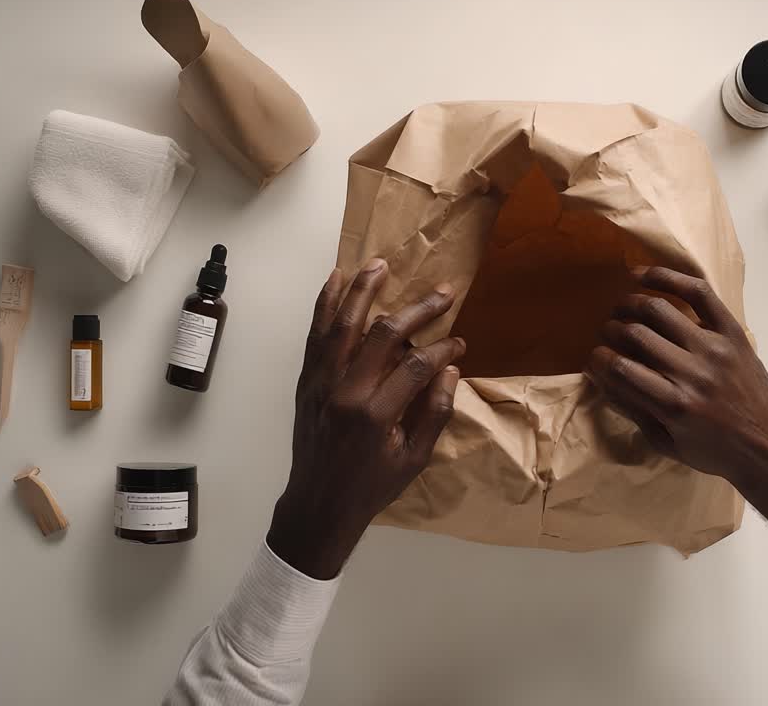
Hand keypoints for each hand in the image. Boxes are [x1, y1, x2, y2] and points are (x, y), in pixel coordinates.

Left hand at [267, 259, 465, 578]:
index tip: (459, 343)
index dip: (443, 348)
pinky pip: (315, 334)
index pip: (416, 365)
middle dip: (416, 310)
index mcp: (377, 415)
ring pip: (342, 324)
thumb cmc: (372, 486)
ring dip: (362, 290)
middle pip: (383, 334)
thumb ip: (435, 413)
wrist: (319, 504)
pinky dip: (324, 305)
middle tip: (442, 292)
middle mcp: (346, 391)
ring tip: (380, 264)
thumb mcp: (415, 460)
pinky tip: (336, 281)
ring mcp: (321, 382)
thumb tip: (449, 369)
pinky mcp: (307, 380)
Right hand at [585, 266, 767, 545]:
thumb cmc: (712, 451)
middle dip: (611, 331)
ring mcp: (714, 347)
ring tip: (623, 309)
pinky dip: (668, 277)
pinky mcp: (731, 332)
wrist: (766, 445)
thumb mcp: (666, 443)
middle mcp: (692, 372)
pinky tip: (643, 276)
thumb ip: (633, 410)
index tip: (595, 358)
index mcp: (673, 404)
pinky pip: (698, 292)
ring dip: (630, 305)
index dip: (599, 359)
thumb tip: (601, 378)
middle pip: (634, 334)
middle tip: (608, 334)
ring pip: (659, 310)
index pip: (620, 368)